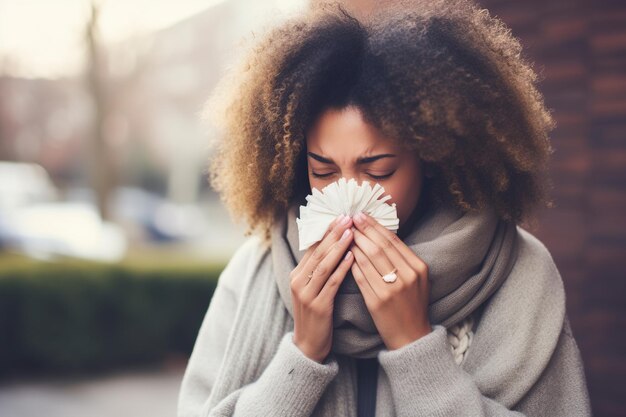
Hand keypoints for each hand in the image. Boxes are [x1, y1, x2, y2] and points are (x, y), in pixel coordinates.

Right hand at [290, 214, 354, 362]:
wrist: (308, 346)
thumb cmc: (316, 315)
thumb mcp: (313, 289)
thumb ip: (320, 269)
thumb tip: (335, 244)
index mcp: (297, 275)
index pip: (312, 247)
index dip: (327, 230)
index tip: (341, 216)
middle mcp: (298, 281)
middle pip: (318, 252)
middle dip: (334, 233)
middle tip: (348, 217)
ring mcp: (306, 294)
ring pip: (324, 264)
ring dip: (338, 246)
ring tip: (351, 232)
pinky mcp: (318, 306)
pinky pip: (331, 282)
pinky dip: (342, 268)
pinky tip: (352, 257)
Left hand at [349, 211, 431, 350]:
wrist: (412, 338)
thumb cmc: (411, 305)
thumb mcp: (416, 280)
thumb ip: (403, 259)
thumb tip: (379, 234)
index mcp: (418, 268)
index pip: (393, 241)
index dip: (375, 226)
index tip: (361, 215)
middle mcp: (407, 276)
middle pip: (380, 246)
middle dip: (363, 230)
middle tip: (350, 218)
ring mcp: (392, 289)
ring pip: (369, 259)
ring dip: (354, 243)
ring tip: (344, 233)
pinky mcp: (378, 301)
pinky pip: (361, 276)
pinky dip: (351, 263)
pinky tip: (344, 254)